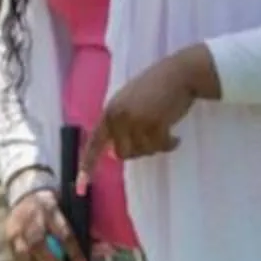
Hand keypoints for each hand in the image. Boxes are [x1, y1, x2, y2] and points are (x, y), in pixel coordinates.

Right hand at [3, 187, 87, 260]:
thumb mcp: (72, 210)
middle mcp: (32, 217)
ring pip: (25, 255)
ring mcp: (17, 227)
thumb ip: (88, 232)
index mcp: (52, 209)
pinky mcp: (9, 236)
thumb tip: (109, 250)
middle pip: (39, 245)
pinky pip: (18, 259)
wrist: (26, 193)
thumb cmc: (56, 205)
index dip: (76, 258)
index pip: (65, 236)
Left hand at [82, 49, 210, 177]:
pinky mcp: (156, 123)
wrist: (179, 73)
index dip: (87, 166)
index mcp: (110, 111)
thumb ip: (119, 125)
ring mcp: (137, 120)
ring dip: (157, 145)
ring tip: (165, 129)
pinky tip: (175, 136)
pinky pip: (161, 147)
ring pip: (144, 152)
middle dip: (139, 150)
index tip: (82, 188)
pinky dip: (170, 144)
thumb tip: (114, 154)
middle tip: (153, 137)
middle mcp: (119, 117)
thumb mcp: (129, 102)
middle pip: (124, 154)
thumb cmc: (155, 88)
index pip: (94, 143)